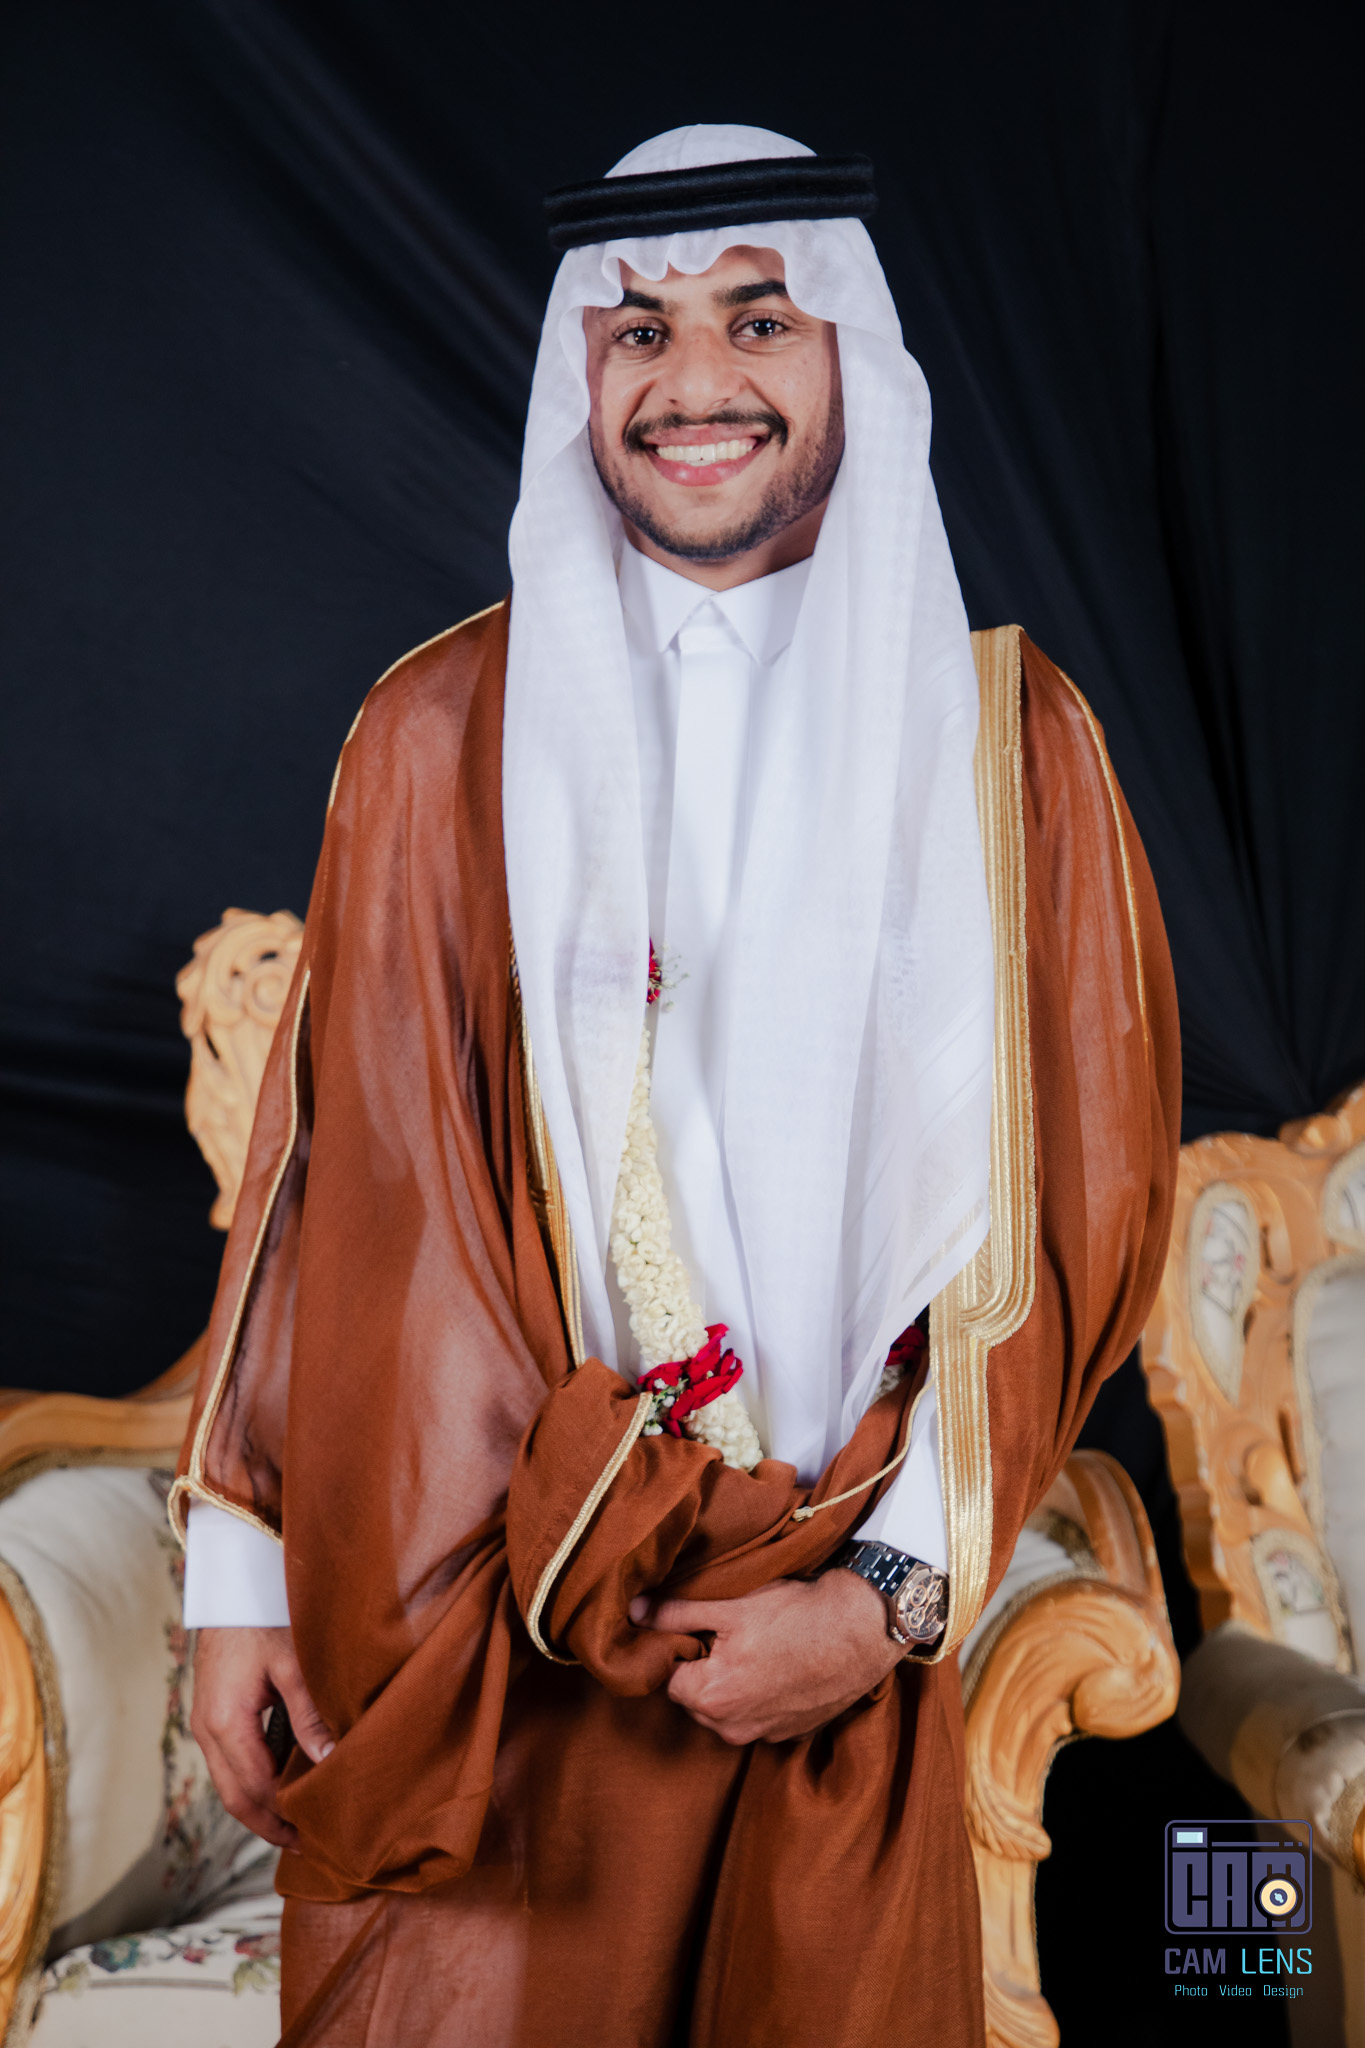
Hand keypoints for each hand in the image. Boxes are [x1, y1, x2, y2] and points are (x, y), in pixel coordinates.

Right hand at [191, 1626, 334, 1849]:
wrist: (233, 1583)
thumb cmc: (264, 1617)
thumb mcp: (293, 1664)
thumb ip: (309, 1715)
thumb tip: (328, 1762)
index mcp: (225, 1722)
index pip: (254, 1790)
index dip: (281, 1819)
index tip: (311, 1836)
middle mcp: (208, 1728)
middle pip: (235, 1796)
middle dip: (267, 1824)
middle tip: (304, 1843)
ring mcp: (206, 1720)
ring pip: (229, 1780)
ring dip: (259, 1805)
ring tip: (296, 1820)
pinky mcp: (212, 1710)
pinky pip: (229, 1760)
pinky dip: (252, 1779)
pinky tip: (281, 1781)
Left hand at [630, 1570, 903, 1744]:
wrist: (860, 1631)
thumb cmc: (794, 1616)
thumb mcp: (729, 1606)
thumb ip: (675, 1613)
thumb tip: (633, 1613)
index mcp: (710, 1697)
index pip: (668, 1679)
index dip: (681, 1651)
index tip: (701, 1630)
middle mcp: (732, 1728)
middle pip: (695, 1698)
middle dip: (704, 1670)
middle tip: (731, 1635)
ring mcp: (764, 1736)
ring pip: (726, 1710)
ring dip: (732, 1685)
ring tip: (758, 1649)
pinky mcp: (790, 1735)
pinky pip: (757, 1717)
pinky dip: (760, 1697)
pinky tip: (779, 1666)